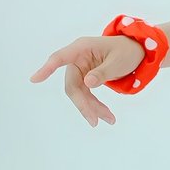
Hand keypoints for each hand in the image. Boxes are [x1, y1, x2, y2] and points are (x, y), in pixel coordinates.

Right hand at [29, 34, 145, 127]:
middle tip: (95, 121)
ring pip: (79, 94)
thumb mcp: (119, 60)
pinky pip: (86, 95)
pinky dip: (95, 106)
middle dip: (83, 104)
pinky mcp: (85, 78)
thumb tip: (87, 83)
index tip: (34, 79)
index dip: (47, 68)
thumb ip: (104, 71)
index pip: (60, 58)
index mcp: (82, 48)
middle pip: (72, 85)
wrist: (136, 51)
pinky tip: (107, 116)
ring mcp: (80, 69)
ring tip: (110, 120)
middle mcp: (77, 59)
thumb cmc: (126, 51)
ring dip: (92, 108)